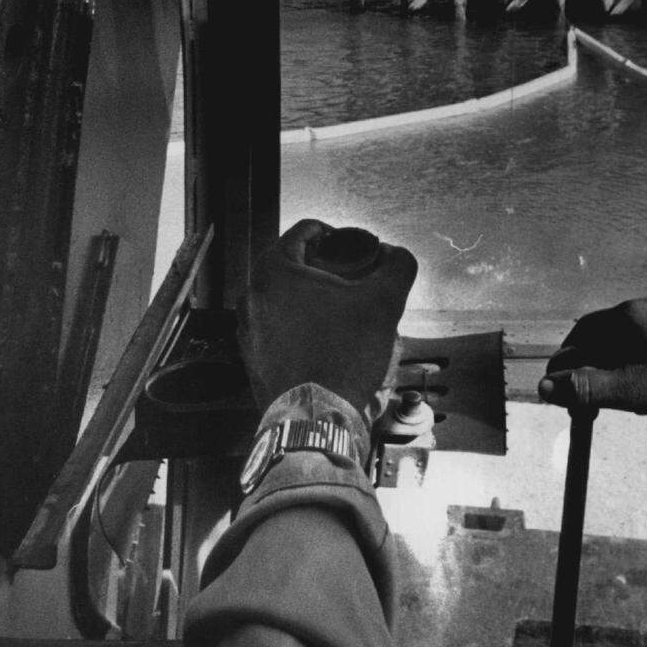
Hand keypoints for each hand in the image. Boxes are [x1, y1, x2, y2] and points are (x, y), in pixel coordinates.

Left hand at [238, 219, 417, 420]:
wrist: (316, 416)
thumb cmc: (342, 357)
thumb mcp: (384, 302)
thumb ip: (398, 266)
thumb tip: (396, 255)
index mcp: (275, 270)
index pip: (305, 230)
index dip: (337, 234)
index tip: (355, 248)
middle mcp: (252, 295)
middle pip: (293, 264)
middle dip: (325, 268)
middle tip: (353, 280)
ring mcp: (248, 328)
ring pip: (284, 296)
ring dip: (312, 297)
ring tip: (342, 313)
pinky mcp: (252, 356)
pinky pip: (278, 326)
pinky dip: (300, 324)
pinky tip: (326, 340)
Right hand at [538, 286, 646, 423]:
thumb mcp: (634, 392)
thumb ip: (589, 388)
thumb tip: (546, 387)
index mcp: (632, 315)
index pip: (585, 331)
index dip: (569, 355)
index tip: (563, 377)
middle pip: (614, 327)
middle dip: (599, 355)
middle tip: (596, 384)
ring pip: (645, 326)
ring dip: (631, 349)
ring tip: (631, 378)